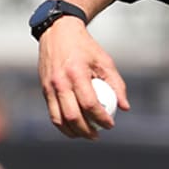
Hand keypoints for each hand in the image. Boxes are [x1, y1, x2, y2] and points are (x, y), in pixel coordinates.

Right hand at [37, 16, 129, 139]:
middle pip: (72, 116)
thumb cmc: (85, 48)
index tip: (110, 125)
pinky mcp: (44, 90)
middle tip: (98, 135)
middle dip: (87, 131)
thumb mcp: (105, 62)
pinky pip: (52, 114)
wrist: (58, 33)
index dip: (101, 118)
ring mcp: (49, 87)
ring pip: (59, 119)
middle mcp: (60, 82)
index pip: (89, 104)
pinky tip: (75, 128)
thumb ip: (116, 85)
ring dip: (74, 132)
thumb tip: (124, 108)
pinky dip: (63, 125)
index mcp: (76, 73)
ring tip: (87, 134)